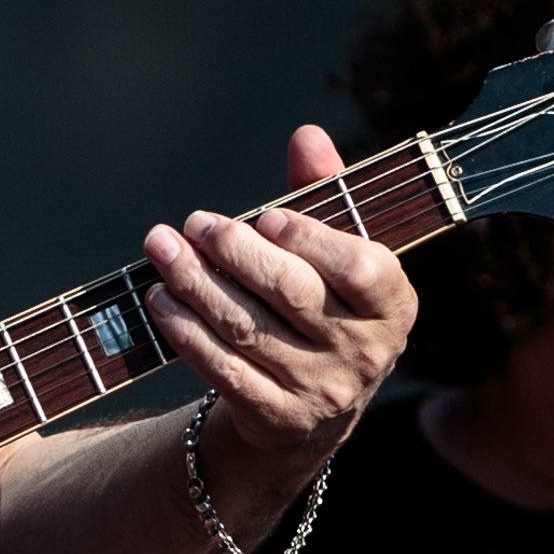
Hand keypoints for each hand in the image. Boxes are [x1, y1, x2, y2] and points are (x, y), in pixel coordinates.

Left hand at [138, 125, 418, 533]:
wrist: (313, 411)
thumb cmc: (325, 306)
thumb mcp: (338, 255)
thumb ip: (326, 195)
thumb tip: (307, 136)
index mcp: (393, 305)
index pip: (361, 267)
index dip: (311, 238)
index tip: (266, 216)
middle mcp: (364, 352)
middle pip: (292, 292)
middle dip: (235, 251)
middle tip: (196, 222)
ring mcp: (321, 390)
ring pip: (247, 328)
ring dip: (196, 283)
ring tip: (162, 247)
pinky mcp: (276, 417)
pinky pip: (222, 369)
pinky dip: (185, 331)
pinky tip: (160, 300)